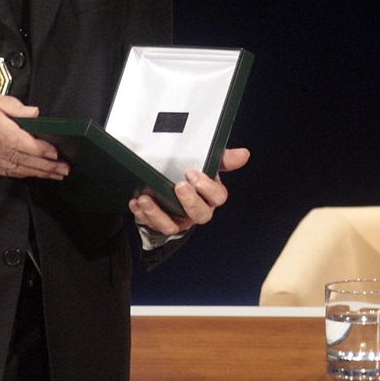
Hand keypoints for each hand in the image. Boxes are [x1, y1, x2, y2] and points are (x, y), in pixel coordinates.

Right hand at [0, 80, 66, 178]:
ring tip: (54, 175)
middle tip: (64, 169)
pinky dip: (18, 173)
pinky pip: (0, 170)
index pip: (19, 142)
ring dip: (35, 173)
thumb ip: (11, 105)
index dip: (38, 149)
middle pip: (19, 159)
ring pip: (12, 168)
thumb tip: (35, 113)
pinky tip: (30, 174)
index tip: (55, 152)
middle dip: (44, 166)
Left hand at [129, 146, 250, 235]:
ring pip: (172, 227)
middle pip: (201, 215)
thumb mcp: (206, 162)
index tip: (192, 173)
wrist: (167, 185)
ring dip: (158, 214)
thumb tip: (244, 154)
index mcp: (210, 196)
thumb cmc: (190, 174)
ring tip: (146, 198)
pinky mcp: (159, 224)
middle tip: (179, 186)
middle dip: (190, 202)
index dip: (208, 188)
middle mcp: (197, 211)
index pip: (218, 197)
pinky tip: (136, 202)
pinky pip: (151, 225)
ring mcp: (178, 220)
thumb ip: (222, 158)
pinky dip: (143, 215)